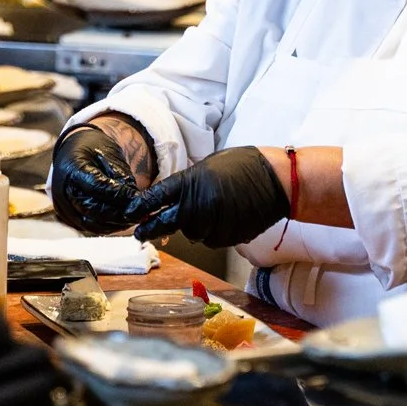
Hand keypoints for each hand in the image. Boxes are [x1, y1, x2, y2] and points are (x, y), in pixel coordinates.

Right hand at [51, 123, 143, 232]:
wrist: (73, 150)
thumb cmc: (92, 148)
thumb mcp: (108, 152)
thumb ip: (119, 174)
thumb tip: (134, 198)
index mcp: (72, 169)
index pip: (97, 187)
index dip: (119, 195)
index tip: (138, 200)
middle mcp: (63, 191)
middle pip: (93, 210)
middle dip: (119, 214)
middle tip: (140, 214)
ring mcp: (63, 206)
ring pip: (90, 224)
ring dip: (114, 224)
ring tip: (134, 219)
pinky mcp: (68, 217)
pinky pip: (88, 227)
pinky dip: (106, 226)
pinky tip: (122, 222)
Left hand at [126, 146, 289, 248]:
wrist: (278, 180)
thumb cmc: (244, 166)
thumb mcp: (210, 166)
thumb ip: (189, 183)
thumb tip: (169, 199)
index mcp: (193, 181)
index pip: (158, 197)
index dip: (141, 208)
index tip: (128, 215)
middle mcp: (199, 205)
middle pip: (168, 223)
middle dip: (152, 228)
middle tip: (140, 234)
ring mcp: (214, 223)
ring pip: (193, 234)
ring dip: (196, 226)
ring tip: (214, 209)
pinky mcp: (228, 237)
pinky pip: (213, 238)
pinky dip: (215, 231)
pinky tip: (228, 216)